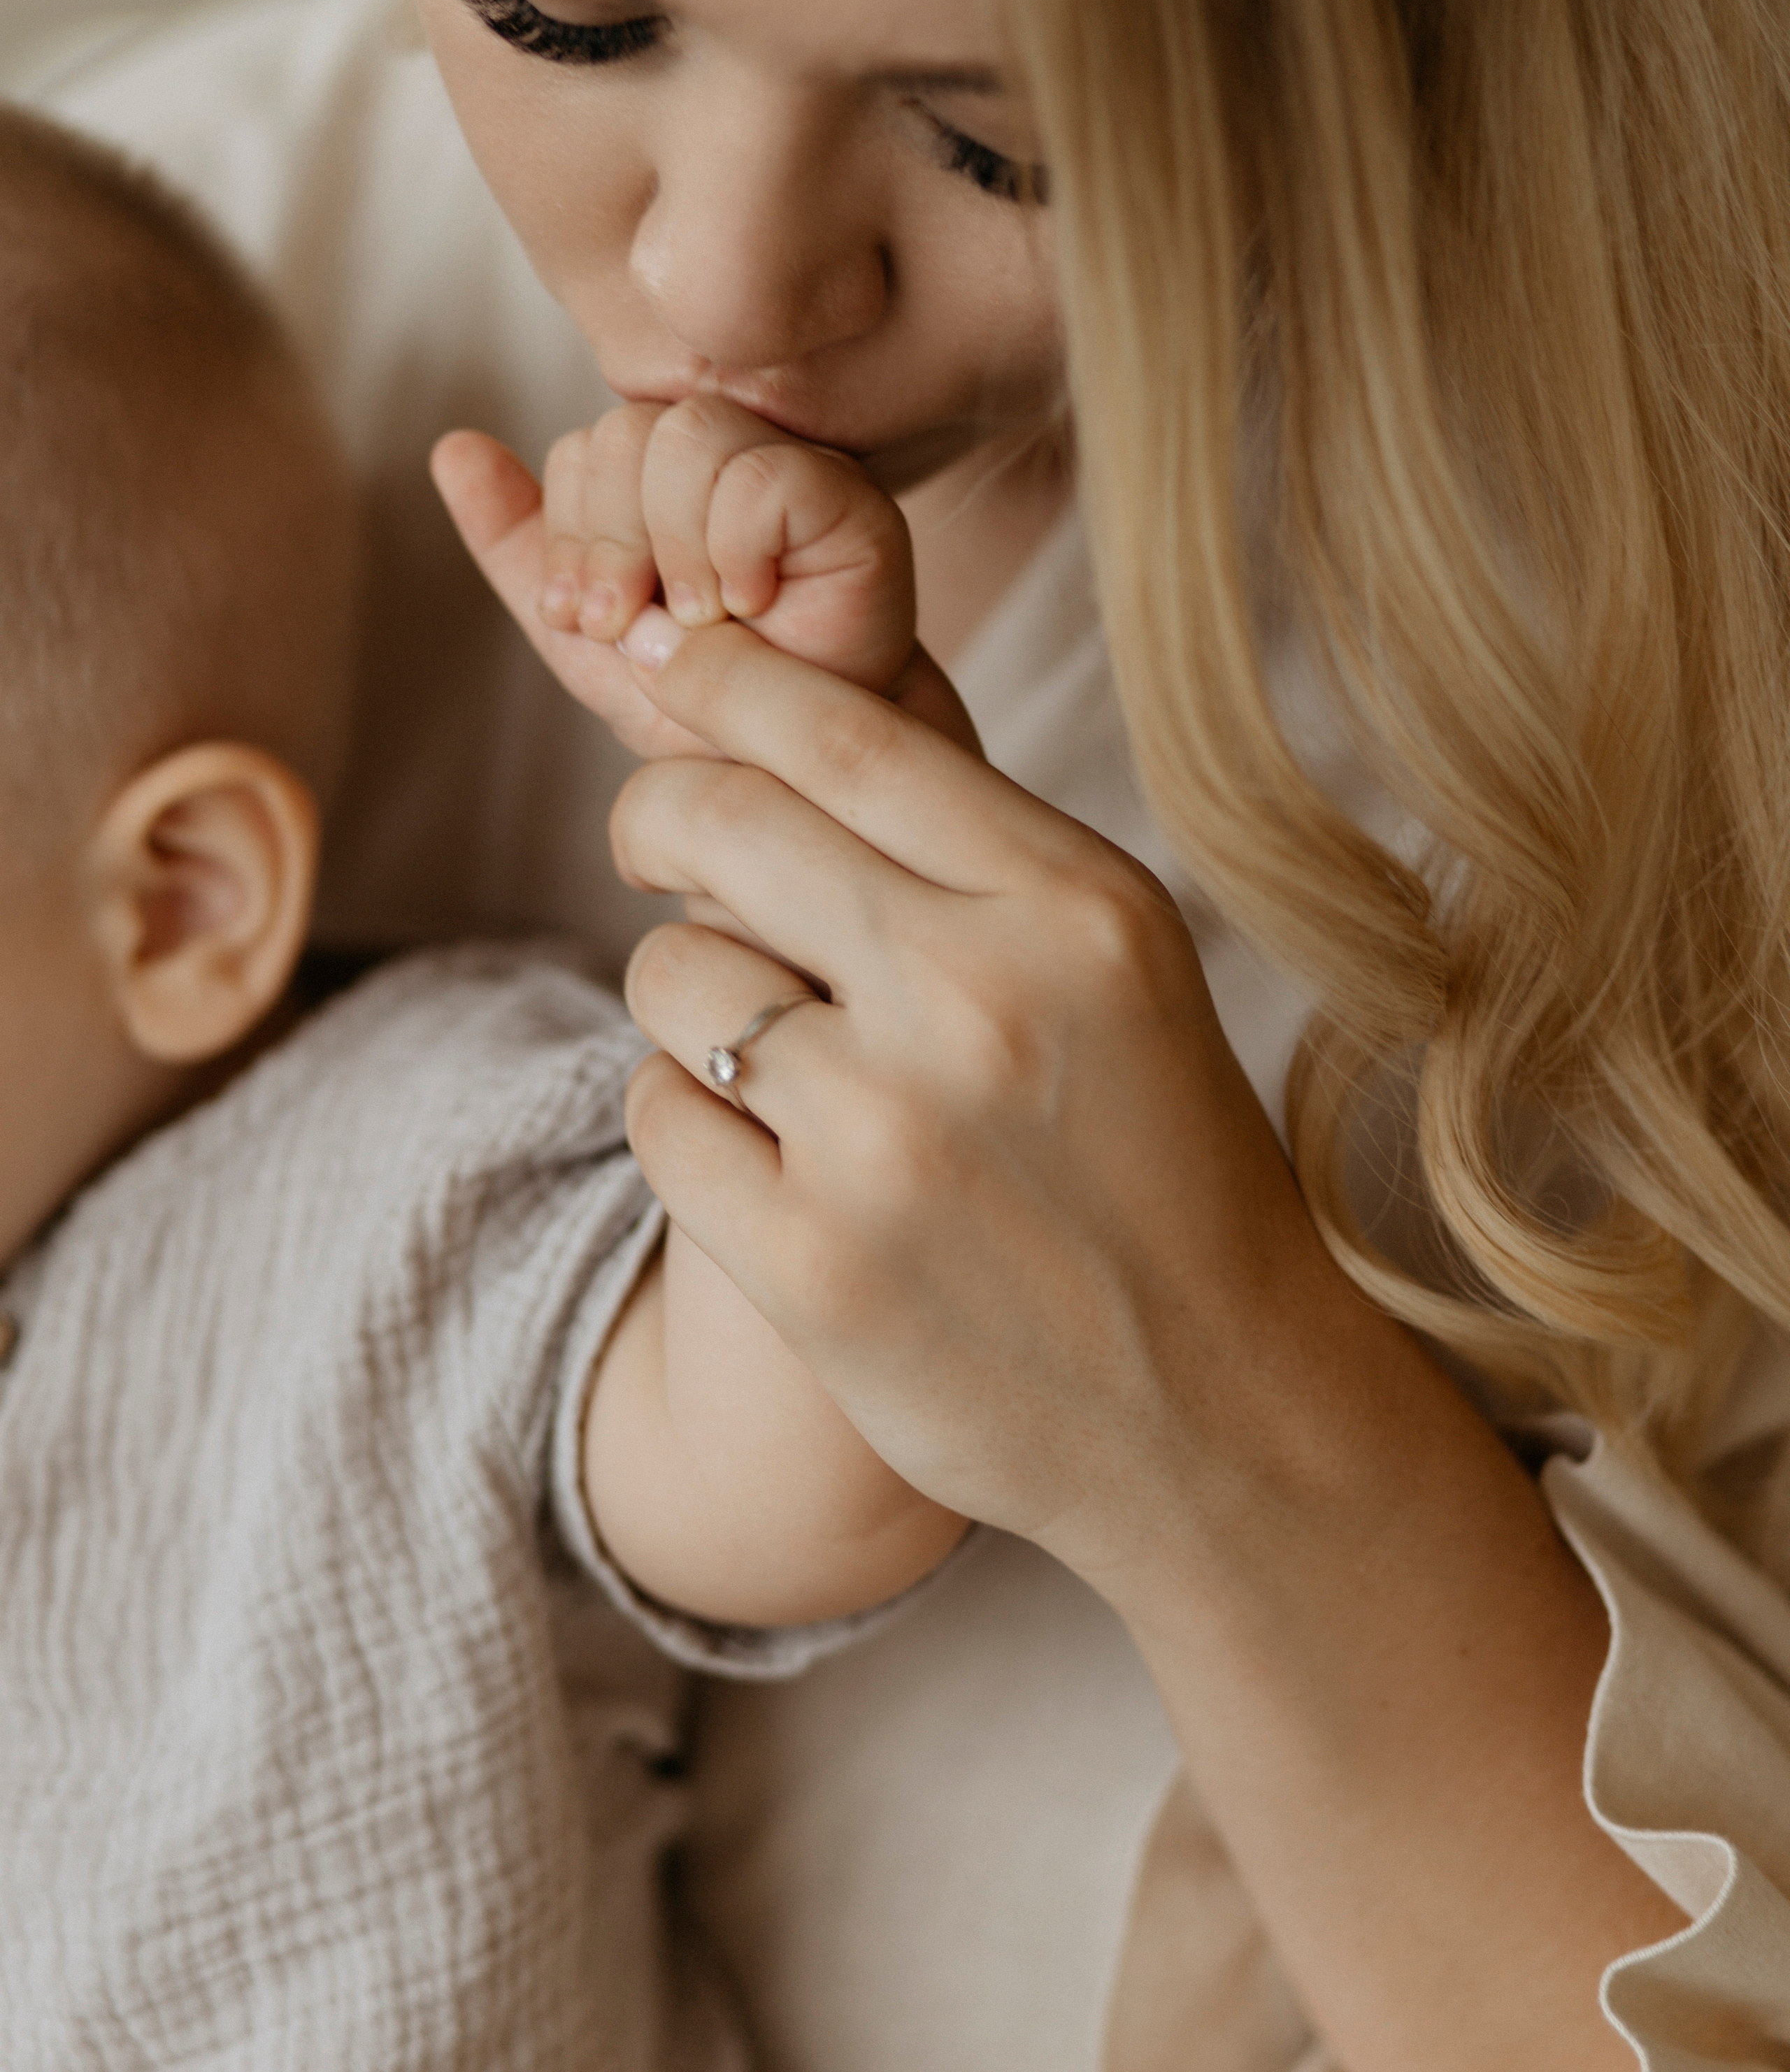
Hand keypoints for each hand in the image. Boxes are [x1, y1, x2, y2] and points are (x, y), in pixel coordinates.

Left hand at [431, 405, 980, 764]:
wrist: (791, 779)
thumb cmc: (707, 710)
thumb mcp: (588, 638)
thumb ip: (522, 547)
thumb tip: (452, 445)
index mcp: (665, 480)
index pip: (583, 450)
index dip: (570, 538)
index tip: (595, 625)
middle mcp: (729, 456)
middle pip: (623, 430)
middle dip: (608, 545)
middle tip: (635, 629)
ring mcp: (793, 467)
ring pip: (683, 434)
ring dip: (670, 548)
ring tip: (701, 623)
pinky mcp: (848, 498)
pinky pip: (755, 474)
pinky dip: (733, 550)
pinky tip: (755, 604)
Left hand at [602, 622, 1678, 2071]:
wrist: (1222, 1410)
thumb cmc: (1162, 1157)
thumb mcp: (1121, 960)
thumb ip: (975, 835)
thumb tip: (803, 693)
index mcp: (1076, 907)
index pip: (842, 733)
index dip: (727, 674)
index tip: (680, 661)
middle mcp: (980, 1002)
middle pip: (716, 818)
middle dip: (655, 807)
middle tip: (655, 833)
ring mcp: (886, 1140)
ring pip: (668, 972)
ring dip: (685, 993)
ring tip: (761, 1041)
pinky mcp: (810, 1265)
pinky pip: (654, 1114)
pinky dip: (685, 1117)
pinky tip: (763, 1149)